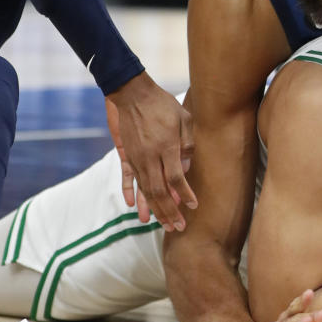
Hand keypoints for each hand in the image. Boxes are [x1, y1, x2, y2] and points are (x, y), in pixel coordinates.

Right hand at [107, 72, 195, 230]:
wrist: (132, 93)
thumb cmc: (163, 104)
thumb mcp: (184, 119)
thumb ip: (187, 145)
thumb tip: (186, 170)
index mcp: (167, 148)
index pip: (177, 180)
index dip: (185, 195)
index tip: (194, 207)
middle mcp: (150, 156)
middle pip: (159, 191)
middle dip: (170, 212)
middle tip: (178, 228)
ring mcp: (136, 157)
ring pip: (145, 189)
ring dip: (153, 209)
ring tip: (160, 225)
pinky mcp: (127, 155)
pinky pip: (128, 178)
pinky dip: (131, 193)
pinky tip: (133, 206)